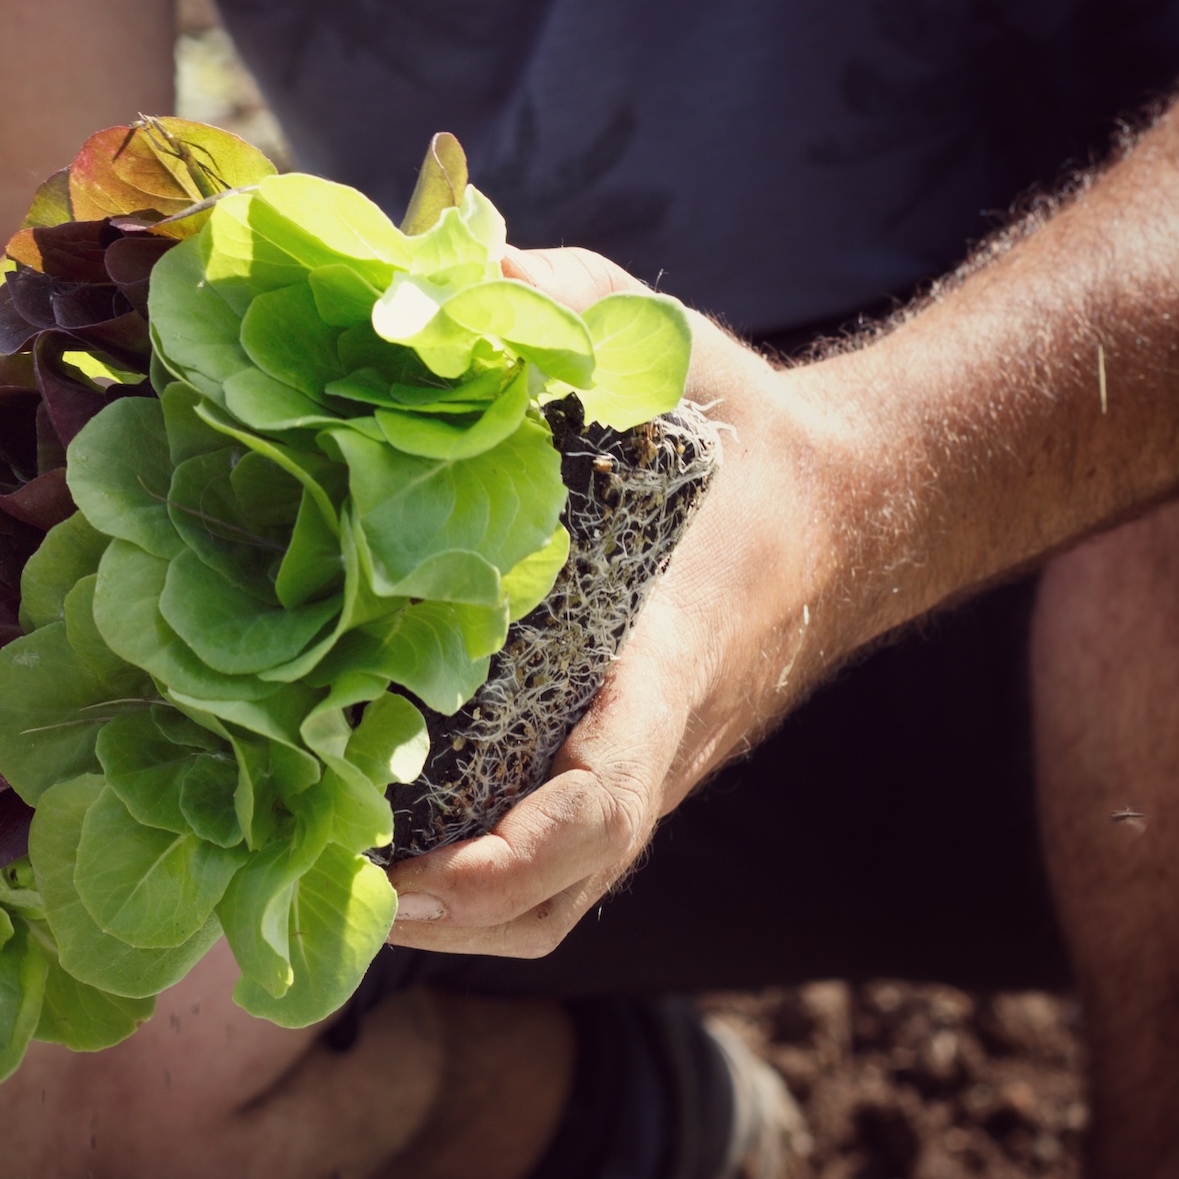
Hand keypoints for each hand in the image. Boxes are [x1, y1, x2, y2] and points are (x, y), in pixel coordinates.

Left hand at [385, 246, 839, 956]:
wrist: (844, 503)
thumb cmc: (743, 432)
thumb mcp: (667, 345)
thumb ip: (568, 298)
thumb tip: (460, 253)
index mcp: (672, 651)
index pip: (611, 786)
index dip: (524, 849)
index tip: (428, 875)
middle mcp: (660, 735)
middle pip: (572, 884)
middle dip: (459, 918)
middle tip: (334, 892)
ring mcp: (647, 765)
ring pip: (565, 897)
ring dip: (460, 925)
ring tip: (336, 893)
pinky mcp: (626, 765)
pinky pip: (560, 865)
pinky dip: (479, 892)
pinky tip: (385, 859)